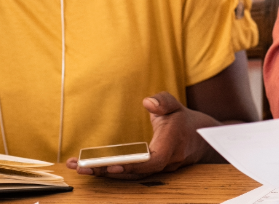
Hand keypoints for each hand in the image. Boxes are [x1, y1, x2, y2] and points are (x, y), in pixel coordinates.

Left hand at [65, 91, 215, 179]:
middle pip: (136, 173)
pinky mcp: (150, 172)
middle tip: (81, 167)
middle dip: (107, 171)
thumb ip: (163, 101)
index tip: (111, 164)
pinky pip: (130, 175)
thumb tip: (147, 102)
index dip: (133, 165)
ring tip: (79, 168)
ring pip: (131, 177)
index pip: (153, 161)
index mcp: (172, 144)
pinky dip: (111, 173)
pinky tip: (92, 169)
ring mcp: (158, 170)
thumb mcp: (175, 105)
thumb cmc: (182, 120)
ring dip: (105, 174)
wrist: (199, 139)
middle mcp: (166, 162)